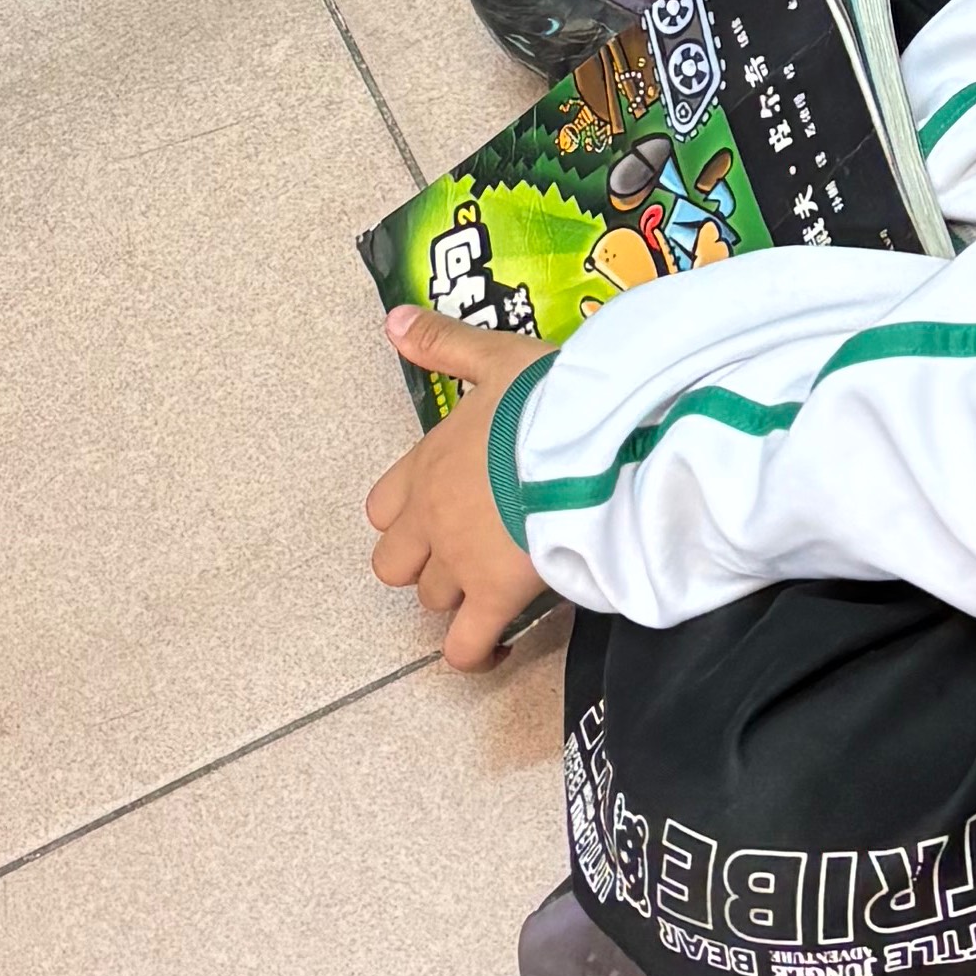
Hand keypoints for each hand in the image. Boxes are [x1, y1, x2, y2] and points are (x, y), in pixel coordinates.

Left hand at [366, 310, 554, 670]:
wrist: (592, 442)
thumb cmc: (548, 397)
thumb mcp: (494, 356)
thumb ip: (443, 343)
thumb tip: (392, 321)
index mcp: (428, 462)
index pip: (383, 507)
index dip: (406, 516)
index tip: (442, 512)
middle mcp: (431, 518)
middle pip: (395, 564)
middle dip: (425, 563)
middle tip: (469, 552)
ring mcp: (460, 562)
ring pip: (431, 600)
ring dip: (456, 598)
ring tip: (495, 586)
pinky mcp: (497, 597)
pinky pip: (466, 647)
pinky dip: (476, 653)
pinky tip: (497, 649)